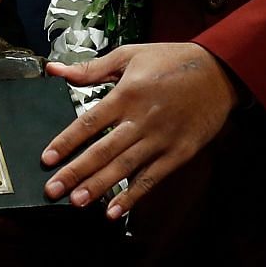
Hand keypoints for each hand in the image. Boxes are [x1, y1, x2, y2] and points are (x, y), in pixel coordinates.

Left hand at [39, 42, 235, 217]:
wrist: (218, 72)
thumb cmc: (170, 61)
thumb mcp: (129, 55)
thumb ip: (91, 68)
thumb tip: (55, 69)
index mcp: (126, 94)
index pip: (89, 122)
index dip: (66, 142)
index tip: (46, 159)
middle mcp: (141, 120)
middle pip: (103, 150)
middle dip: (76, 172)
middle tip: (53, 190)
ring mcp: (161, 139)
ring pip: (125, 167)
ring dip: (100, 186)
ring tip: (78, 202)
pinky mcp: (179, 153)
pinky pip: (152, 178)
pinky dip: (134, 196)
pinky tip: (116, 210)